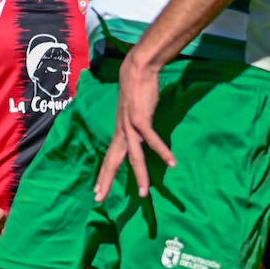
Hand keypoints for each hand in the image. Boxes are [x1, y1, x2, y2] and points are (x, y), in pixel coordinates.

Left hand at [94, 52, 175, 201]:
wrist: (136, 70)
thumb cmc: (137, 90)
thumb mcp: (134, 113)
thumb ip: (136, 127)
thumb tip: (140, 136)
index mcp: (119, 132)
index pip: (109, 157)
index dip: (104, 174)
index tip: (97, 190)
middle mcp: (121, 132)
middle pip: (113, 161)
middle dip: (106, 180)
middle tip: (99, 198)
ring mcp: (130, 127)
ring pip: (134, 157)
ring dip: (140, 176)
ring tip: (143, 194)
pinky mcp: (142, 120)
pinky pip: (153, 140)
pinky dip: (162, 151)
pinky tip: (172, 162)